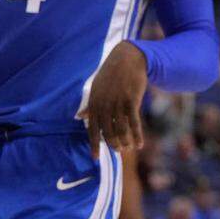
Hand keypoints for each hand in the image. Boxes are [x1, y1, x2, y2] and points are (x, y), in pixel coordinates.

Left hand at [78, 41, 147, 156]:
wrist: (128, 60)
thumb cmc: (111, 76)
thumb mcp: (96, 89)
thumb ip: (90, 105)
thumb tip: (79, 117)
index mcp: (94, 104)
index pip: (92, 130)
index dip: (93, 145)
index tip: (95, 158)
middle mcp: (104, 106)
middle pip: (108, 133)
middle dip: (113, 145)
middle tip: (119, 150)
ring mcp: (118, 104)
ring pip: (121, 130)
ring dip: (125, 142)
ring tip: (129, 147)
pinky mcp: (131, 101)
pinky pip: (134, 123)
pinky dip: (137, 136)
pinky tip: (140, 144)